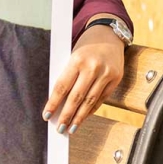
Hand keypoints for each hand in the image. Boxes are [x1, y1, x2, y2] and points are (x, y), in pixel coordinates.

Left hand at [43, 18, 124, 133]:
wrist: (108, 34)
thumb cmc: (84, 46)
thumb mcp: (72, 56)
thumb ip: (67, 75)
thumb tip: (57, 101)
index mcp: (77, 60)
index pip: (62, 86)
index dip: (53, 103)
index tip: (46, 115)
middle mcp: (93, 67)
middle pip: (76, 97)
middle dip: (66, 115)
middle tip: (60, 129)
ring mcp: (106, 73)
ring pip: (90, 101)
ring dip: (80, 117)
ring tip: (71, 128)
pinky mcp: (116, 78)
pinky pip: (102, 98)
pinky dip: (91, 109)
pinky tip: (83, 117)